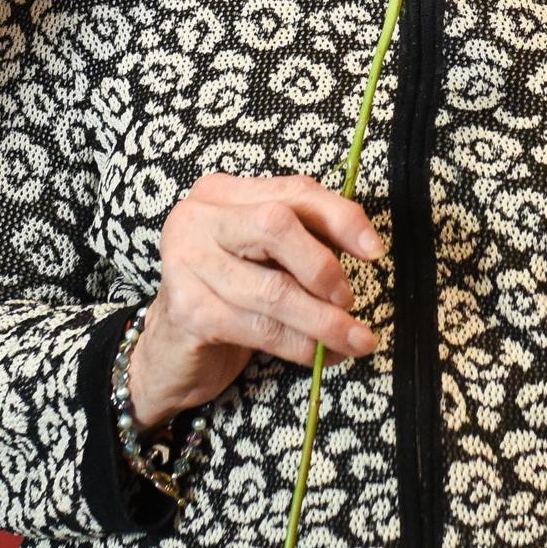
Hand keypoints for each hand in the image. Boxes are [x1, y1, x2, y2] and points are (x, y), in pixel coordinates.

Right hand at [127, 173, 385, 425]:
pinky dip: (300, 345)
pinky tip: (322, 356)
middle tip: (349, 299)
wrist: (171, 353)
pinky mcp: (188, 312)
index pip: (294, 191)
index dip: (341, 218)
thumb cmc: (230, 296)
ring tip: (354, 339)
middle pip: (276, 225)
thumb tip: (366, 246)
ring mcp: (187, 263)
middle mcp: (198, 218)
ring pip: (272, 289)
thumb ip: (307, 241)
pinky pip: (259, 327)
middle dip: (323, 266)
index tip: (375, 251)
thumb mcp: (268, 258)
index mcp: (224, 193)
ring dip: (323, 321)